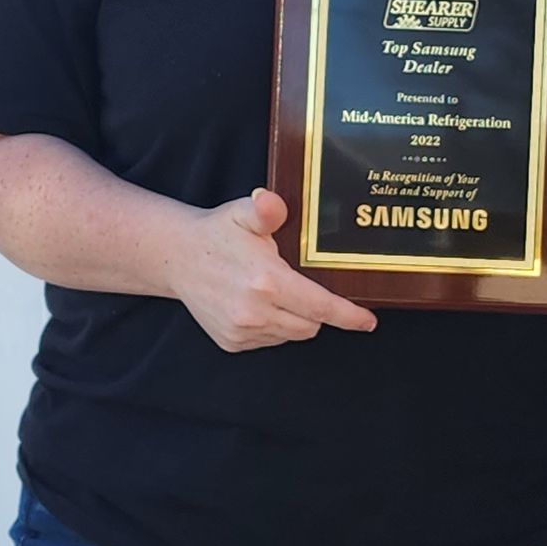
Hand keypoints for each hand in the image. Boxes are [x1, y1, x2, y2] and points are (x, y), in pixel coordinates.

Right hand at [170, 187, 378, 349]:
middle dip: (319, 311)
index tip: (369, 321)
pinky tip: (261, 303)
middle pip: (311, 325)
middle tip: (309, 287)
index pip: (321, 307)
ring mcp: (242, 331)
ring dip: (296, 319)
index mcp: (267, 282)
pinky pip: (270, 341)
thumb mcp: (244, 213)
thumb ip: (266, 210)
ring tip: (279, 292)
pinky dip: (274, 326)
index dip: (349, 316)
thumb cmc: (218, 233)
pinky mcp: (232, 342)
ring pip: (291, 335)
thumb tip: (272, 203)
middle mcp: (255, 313)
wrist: (177, 257)